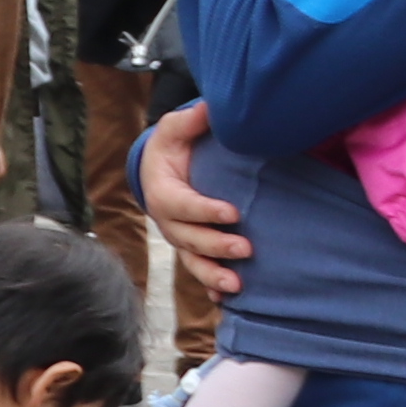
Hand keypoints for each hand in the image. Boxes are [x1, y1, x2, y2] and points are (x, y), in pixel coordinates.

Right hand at [144, 97, 247, 297]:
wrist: (159, 170)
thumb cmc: (172, 148)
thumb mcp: (176, 129)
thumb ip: (191, 121)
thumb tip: (211, 107)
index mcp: (163, 192)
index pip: (182, 205)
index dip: (206, 211)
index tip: (234, 213)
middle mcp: (168, 221)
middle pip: (189, 239)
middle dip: (216, 246)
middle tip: (246, 249)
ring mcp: (180, 239)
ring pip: (192, 261)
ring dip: (213, 274)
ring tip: (237, 285)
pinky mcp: (192, 249)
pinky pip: (199, 271)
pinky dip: (210, 287)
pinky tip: (226, 299)